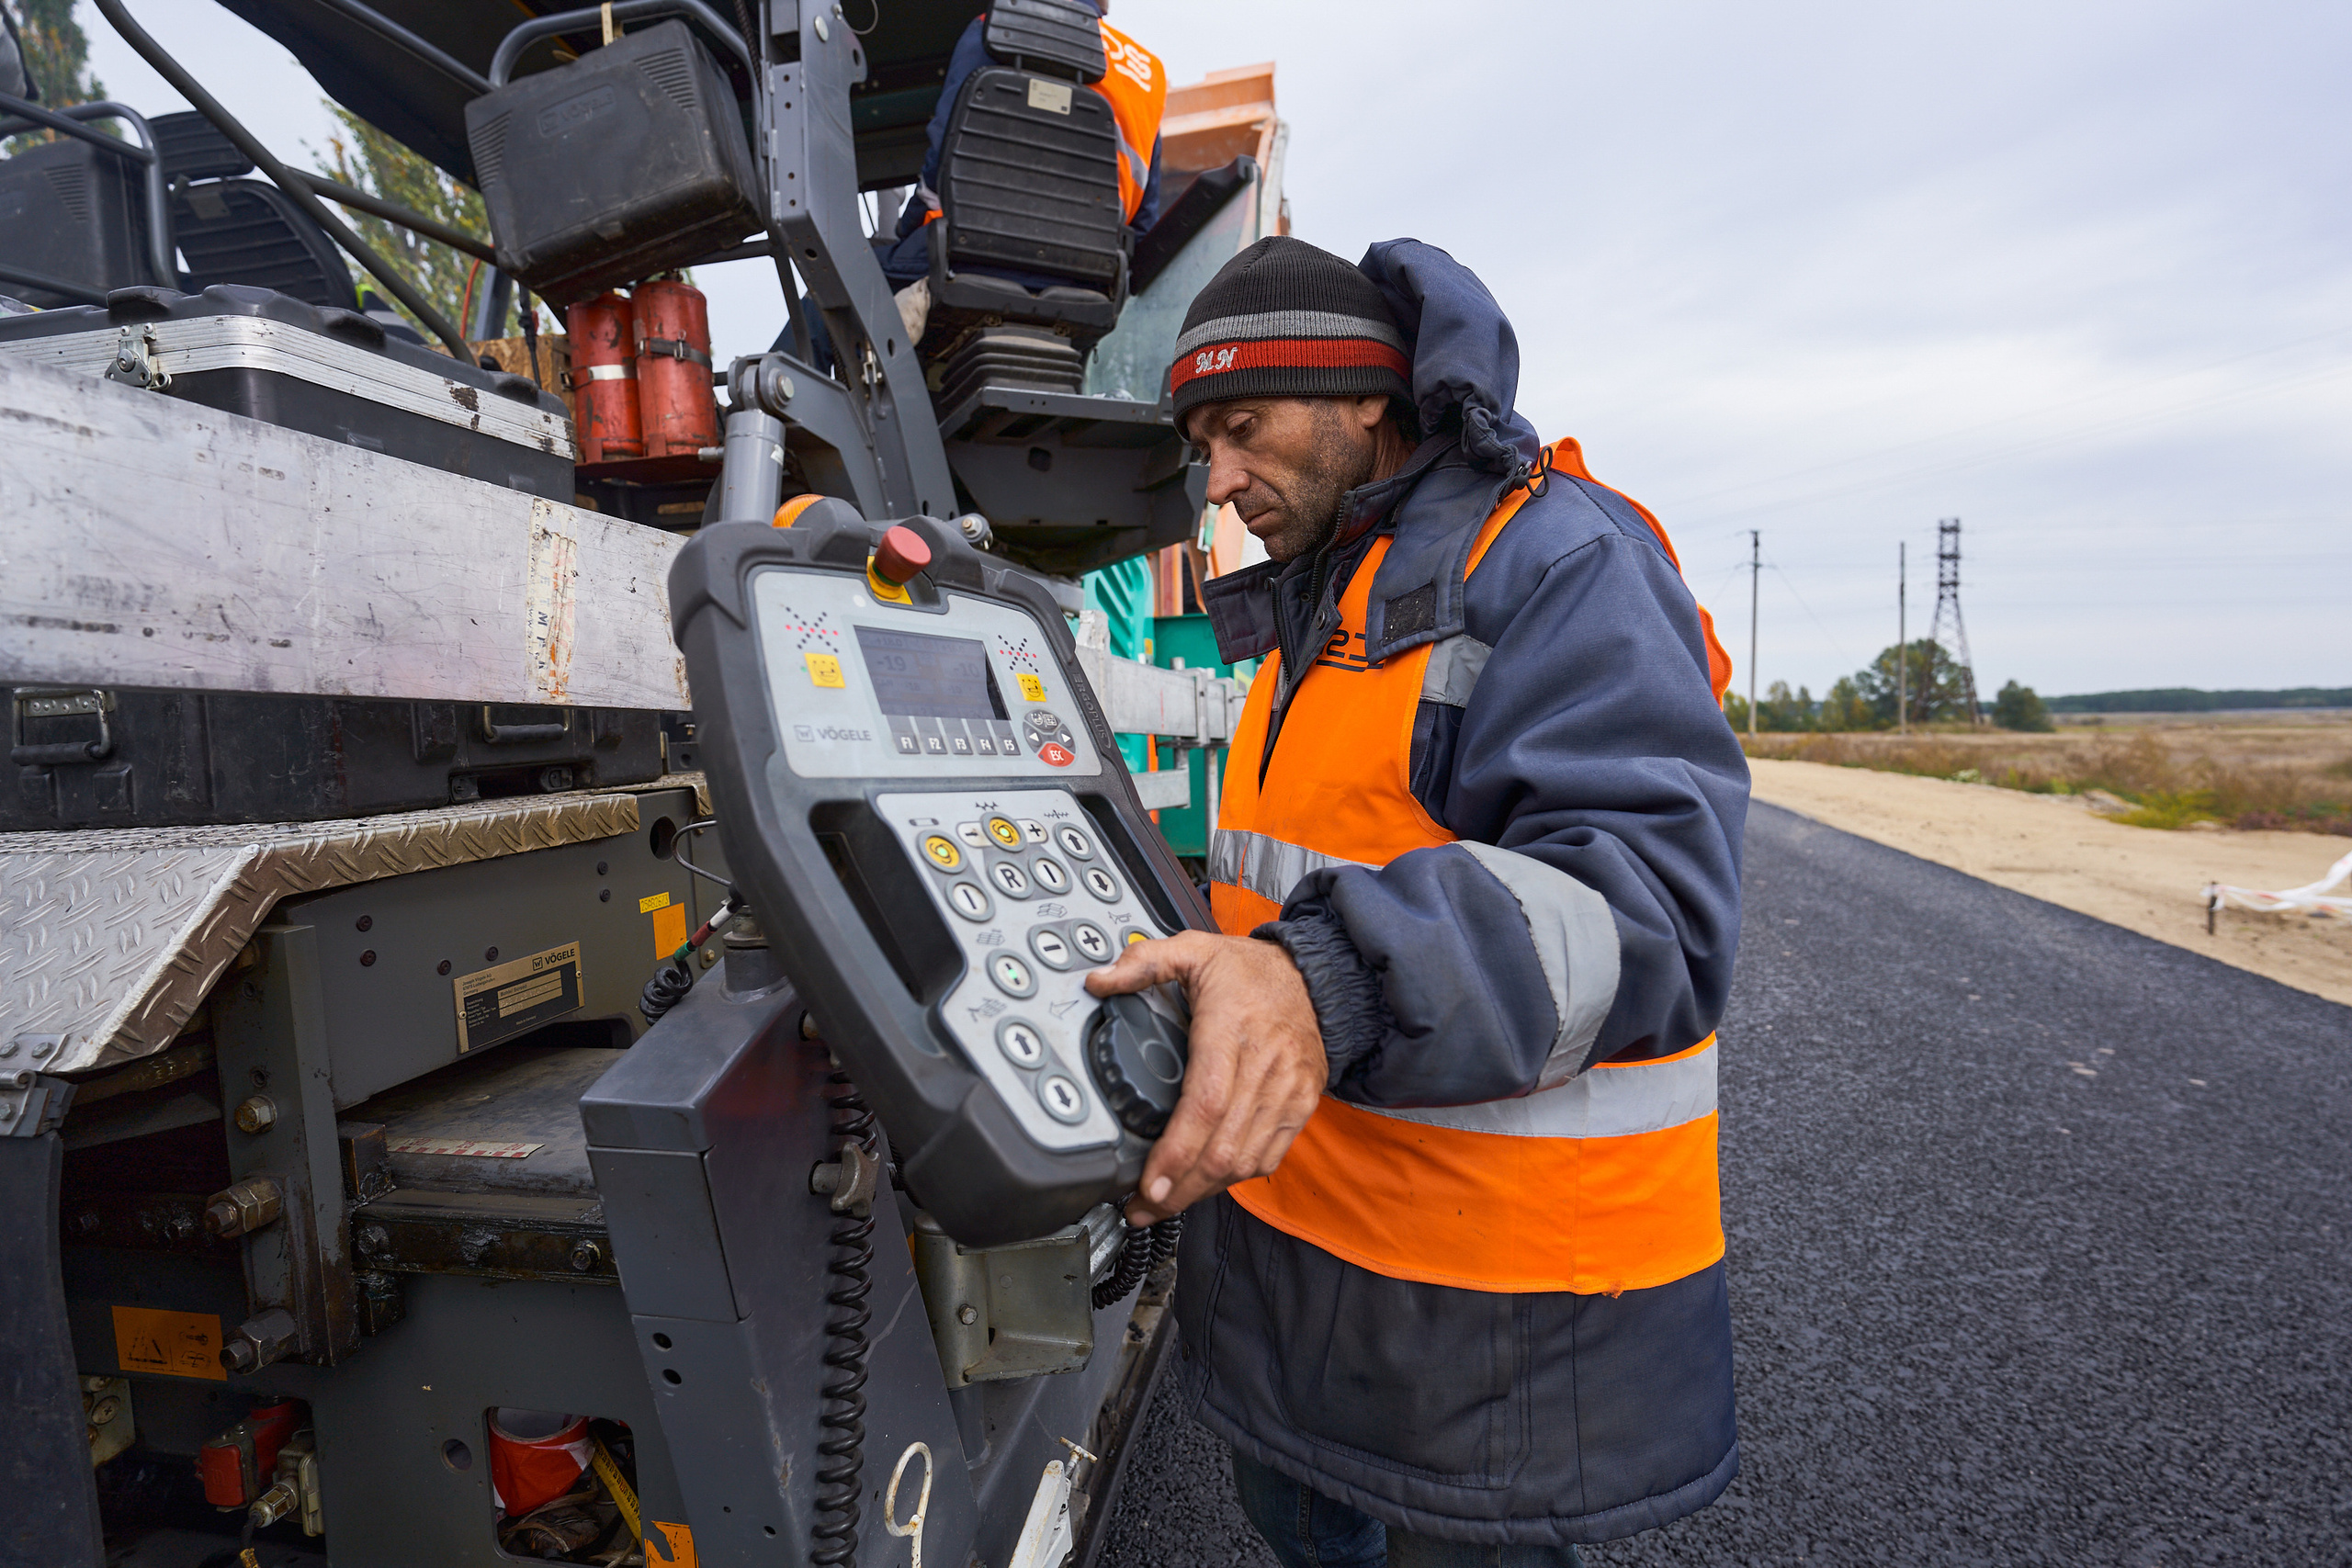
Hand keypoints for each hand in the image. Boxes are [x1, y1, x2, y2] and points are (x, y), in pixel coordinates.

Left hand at [1083, 931, 1327, 1226]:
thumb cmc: (1253, 971)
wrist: (1318, 978)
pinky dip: (1235, 1179)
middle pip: (1222, 1148)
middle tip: (1144, 1206)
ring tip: (1166, 1202)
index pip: (1204, 1105)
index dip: (1175, 1152)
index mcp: (1230, 1030)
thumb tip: (1099, 981)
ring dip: (1203, 1190)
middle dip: (1179, 1188)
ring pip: (1244, 1161)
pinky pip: (1268, 1157)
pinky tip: (1206, 1184)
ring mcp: (1287, 1091)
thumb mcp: (1194, 949)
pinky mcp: (1301, 1106)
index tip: (1148, 1182)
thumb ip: (1144, 961)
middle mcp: (1264, 1067)